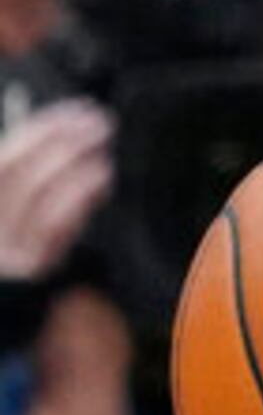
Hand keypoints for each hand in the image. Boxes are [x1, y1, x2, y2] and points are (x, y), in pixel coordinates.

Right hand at [0, 100, 112, 283]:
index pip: (5, 156)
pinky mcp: (30, 267)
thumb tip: (64, 131)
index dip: (40, 128)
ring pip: (35, 195)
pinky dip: (80, 197)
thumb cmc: (15, 241)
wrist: (5, 303)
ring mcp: (5, 245)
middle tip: (98, 121)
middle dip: (60, 139)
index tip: (74, 111)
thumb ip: (31, 170)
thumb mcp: (16, 206)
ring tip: (101, 146)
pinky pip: (55, 228)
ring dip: (73, 164)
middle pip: (16, 169)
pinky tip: (101, 178)